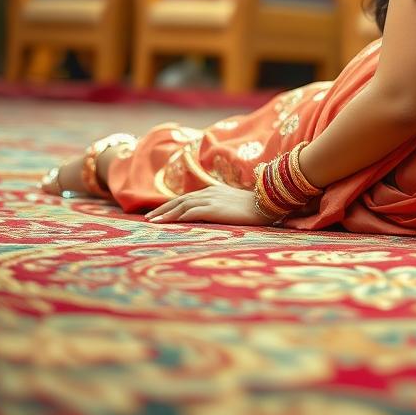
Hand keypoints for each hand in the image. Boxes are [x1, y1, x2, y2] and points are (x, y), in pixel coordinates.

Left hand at [144, 184, 275, 226]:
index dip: (171, 205)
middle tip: (148, 219)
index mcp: (213, 191)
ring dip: (166, 214)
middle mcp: (209, 193)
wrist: (267, 203)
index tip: (158, 213)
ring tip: (153, 222)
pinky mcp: (216, 209)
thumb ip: (220, 207)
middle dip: (162, 209)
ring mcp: (212, 200)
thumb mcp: (233, 205)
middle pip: (180, 200)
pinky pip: (193, 212)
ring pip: (182, 206)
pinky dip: (180, 216)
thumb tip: (211, 216)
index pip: (186, 198)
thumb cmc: (253, 207)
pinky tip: (171, 223)